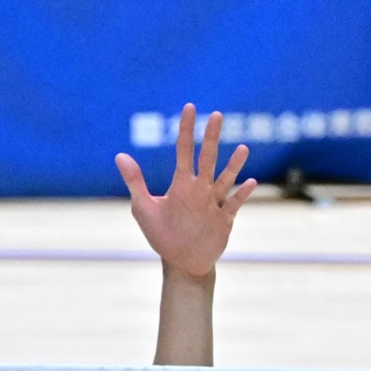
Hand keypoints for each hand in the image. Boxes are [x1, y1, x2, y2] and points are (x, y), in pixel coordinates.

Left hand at [114, 105, 253, 280]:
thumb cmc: (163, 234)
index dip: (185, 130)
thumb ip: (135, 182)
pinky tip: (250, 182)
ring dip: (233, 165)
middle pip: (207, 158)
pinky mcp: (223, 220)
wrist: (182, 262)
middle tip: (216, 114)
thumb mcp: (144, 208)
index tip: (189, 107)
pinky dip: (241, 194)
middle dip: (211, 137)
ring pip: (225, 179)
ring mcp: (213, 203)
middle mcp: (199, 189)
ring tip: (242, 148)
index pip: (184, 151)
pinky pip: (233, 204)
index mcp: (181, 184)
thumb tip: (120, 155)